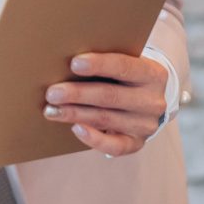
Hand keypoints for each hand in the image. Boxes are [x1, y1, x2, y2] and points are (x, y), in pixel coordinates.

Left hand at [42, 52, 168, 156]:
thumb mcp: (123, 62)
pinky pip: (115, 146)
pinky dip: (94, 139)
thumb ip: (103, 60)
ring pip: (106, 119)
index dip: (99, 64)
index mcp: (152, 74)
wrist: (145, 98)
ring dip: (75, 114)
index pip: (124, 66)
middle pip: (110, 96)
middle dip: (78, 93)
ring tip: (51, 110)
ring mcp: (145, 124)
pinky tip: (75, 128)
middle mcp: (152, 101)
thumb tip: (64, 57)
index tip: (74, 63)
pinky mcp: (136, 142)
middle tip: (52, 93)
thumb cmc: (123, 75)